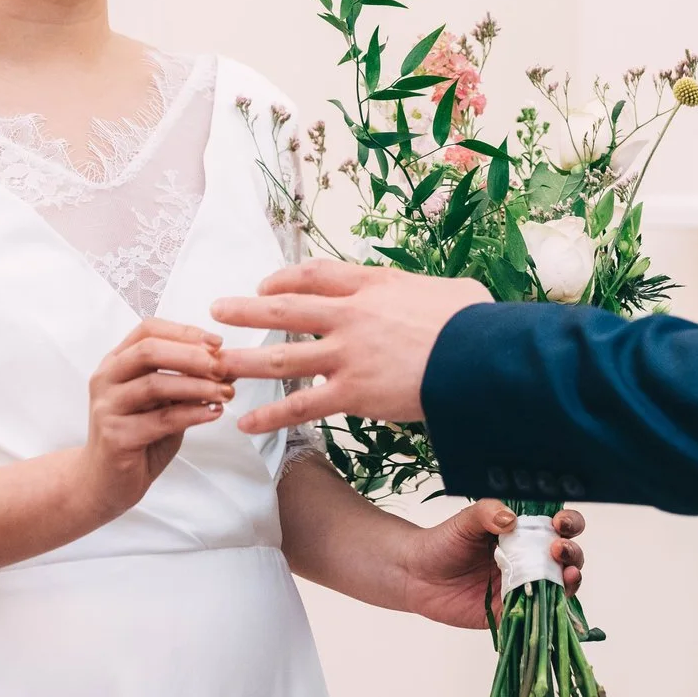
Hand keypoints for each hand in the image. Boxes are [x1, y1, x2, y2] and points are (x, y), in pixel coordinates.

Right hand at [73, 318, 232, 519]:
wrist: (105, 482)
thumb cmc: (137, 437)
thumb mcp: (164, 403)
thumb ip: (186, 381)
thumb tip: (229, 364)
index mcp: (116, 362)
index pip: (148, 330)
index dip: (184, 332)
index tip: (217, 343)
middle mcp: (106, 379)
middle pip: (149, 351)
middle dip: (192, 356)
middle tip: (223, 367)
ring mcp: (107, 407)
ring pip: (155, 385)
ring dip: (197, 386)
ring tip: (225, 393)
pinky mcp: (115, 436)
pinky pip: (161, 420)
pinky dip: (192, 414)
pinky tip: (212, 413)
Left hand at [212, 260, 490, 432]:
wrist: (483, 355)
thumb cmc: (476, 322)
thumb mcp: (448, 290)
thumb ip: (424, 294)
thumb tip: (436, 298)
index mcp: (374, 285)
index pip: (316, 274)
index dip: (285, 278)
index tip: (267, 283)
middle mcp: (352, 315)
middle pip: (285, 308)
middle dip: (247, 309)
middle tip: (217, 309)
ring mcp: (348, 355)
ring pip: (282, 357)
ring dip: (244, 360)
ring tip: (214, 364)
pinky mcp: (354, 393)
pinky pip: (301, 406)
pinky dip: (271, 415)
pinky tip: (246, 422)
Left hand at [397, 500, 586, 629]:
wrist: (416, 574)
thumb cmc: (443, 542)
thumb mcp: (465, 521)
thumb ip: (487, 513)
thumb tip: (512, 519)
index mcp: (523, 533)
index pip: (557, 526)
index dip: (568, 523)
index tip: (560, 523)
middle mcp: (529, 559)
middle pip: (566, 556)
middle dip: (572, 552)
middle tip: (559, 548)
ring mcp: (523, 587)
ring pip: (559, 586)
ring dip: (571, 579)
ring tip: (568, 572)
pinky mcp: (511, 612)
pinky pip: (537, 614)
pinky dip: (550, 610)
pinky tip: (553, 600)